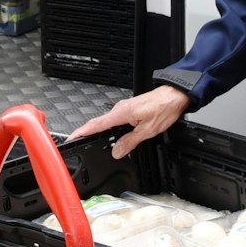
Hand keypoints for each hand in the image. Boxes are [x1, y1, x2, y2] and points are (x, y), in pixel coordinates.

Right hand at [69, 86, 189, 159]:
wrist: (174, 95)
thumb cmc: (164, 108)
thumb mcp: (148, 130)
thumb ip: (130, 142)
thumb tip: (117, 151)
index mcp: (121, 113)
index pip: (96, 124)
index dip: (82, 132)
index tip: (71, 138)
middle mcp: (120, 109)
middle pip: (98, 123)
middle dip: (87, 133)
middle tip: (77, 143)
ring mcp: (124, 108)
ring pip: (107, 122)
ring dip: (99, 131)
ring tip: (90, 141)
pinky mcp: (130, 108)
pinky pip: (115, 120)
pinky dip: (110, 128)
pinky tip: (111, 135)